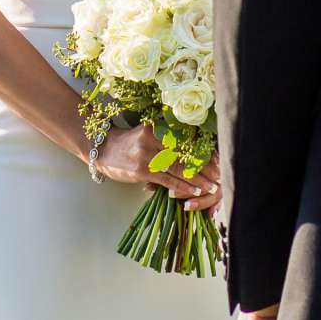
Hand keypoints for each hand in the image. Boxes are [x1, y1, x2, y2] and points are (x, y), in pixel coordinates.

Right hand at [91, 124, 221, 212]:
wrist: (101, 149)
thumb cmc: (127, 144)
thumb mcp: (146, 136)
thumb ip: (165, 143)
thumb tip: (191, 155)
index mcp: (156, 128)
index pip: (185, 141)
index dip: (202, 152)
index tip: (217, 160)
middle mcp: (152, 138)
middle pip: (185, 154)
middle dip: (204, 167)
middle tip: (219, 175)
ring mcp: (147, 154)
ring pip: (179, 168)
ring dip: (197, 179)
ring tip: (211, 187)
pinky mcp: (142, 170)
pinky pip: (168, 179)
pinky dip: (183, 187)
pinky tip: (194, 192)